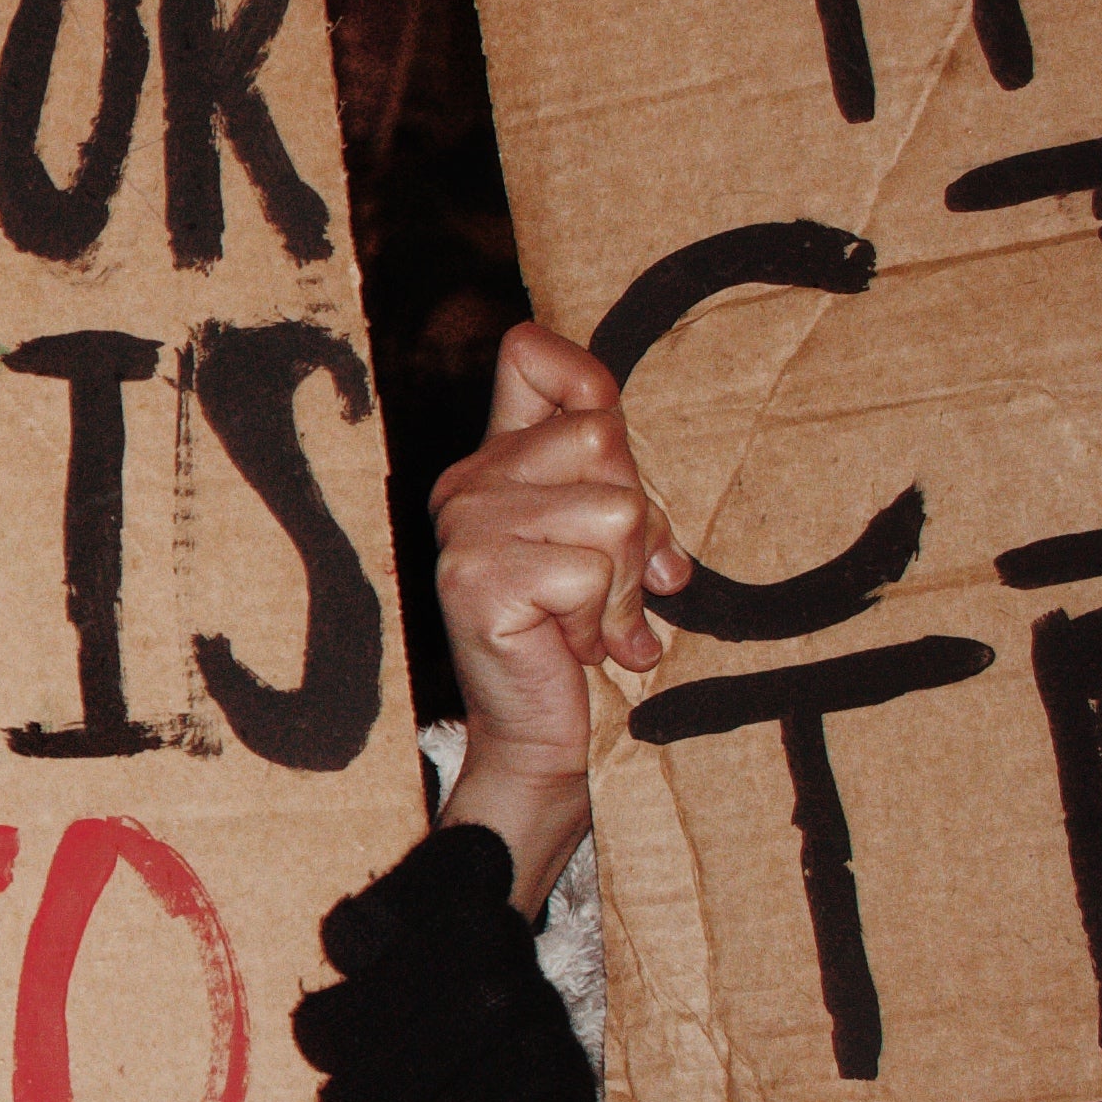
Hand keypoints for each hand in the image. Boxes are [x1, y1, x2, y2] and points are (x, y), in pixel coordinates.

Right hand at [428, 322, 686, 900]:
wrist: (540, 742)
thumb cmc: (578, 643)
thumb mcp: (606, 544)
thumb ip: (607, 478)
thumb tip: (618, 422)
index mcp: (492, 465)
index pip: (533, 358)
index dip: (588, 382)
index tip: (614, 456)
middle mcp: (465, 486)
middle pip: (604, 439)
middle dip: (637, 524)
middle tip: (616, 588)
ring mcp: (464, 532)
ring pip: (611, 512)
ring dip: (624, 586)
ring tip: (594, 625)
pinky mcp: (476, 582)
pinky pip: (587, 571)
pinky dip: (602, 621)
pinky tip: (574, 649)